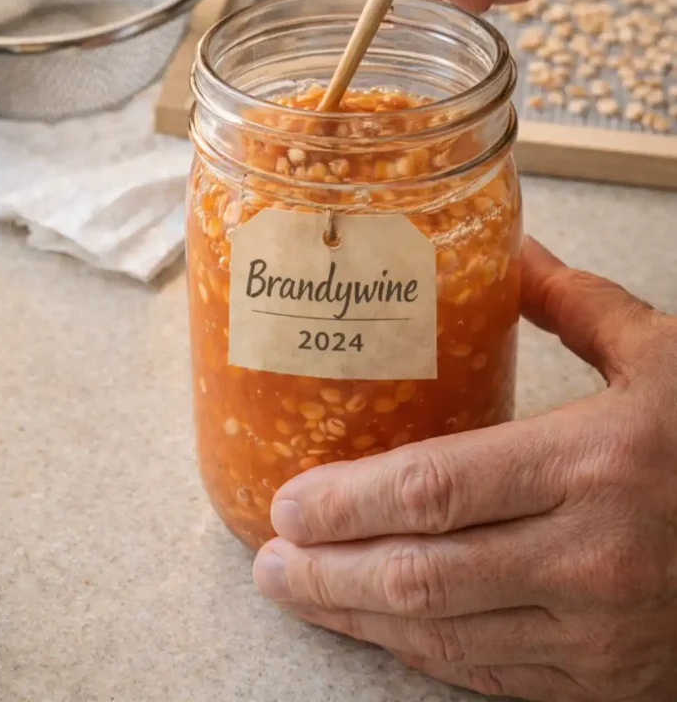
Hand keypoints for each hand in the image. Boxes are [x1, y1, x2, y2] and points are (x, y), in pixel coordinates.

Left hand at [254, 237, 676, 701]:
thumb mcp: (663, 355)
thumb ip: (577, 303)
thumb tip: (513, 248)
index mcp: (592, 461)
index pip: (435, 490)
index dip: (347, 503)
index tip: (289, 503)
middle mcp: (588, 555)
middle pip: (422, 573)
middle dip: (329, 573)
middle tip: (271, 561)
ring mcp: (600, 630)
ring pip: (450, 636)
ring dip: (362, 622)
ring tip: (304, 598)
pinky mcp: (614, 678)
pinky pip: (499, 675)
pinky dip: (431, 657)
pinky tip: (391, 636)